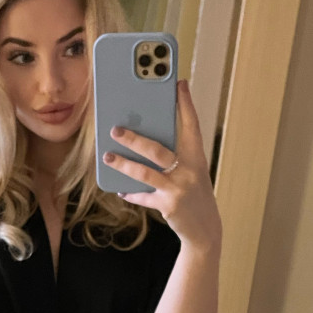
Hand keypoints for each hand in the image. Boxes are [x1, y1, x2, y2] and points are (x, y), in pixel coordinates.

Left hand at [103, 78, 222, 252]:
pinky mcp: (169, 206)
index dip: (185, 104)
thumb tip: (145, 138)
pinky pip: (143, 196)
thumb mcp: (191, 171)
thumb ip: (175, 155)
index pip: (191, 125)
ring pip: (144, 172)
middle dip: (134, 138)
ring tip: (107, 157)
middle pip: (157, 149)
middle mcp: (189, 170)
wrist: (205, 229)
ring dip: (123, 164)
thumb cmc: (194, 193)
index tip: (179, 83)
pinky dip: (131, 193)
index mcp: (196, 157)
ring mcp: (178, 189)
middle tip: (115, 130)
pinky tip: (121, 189)